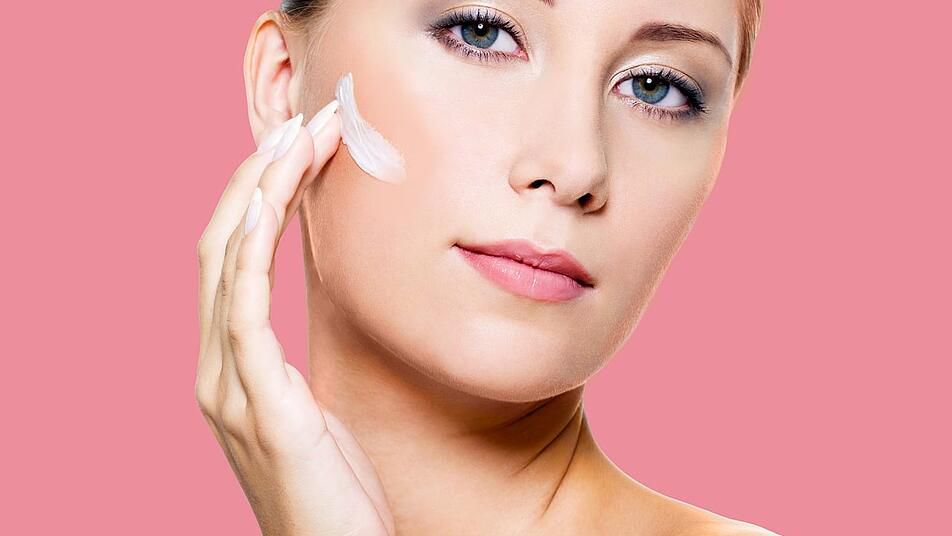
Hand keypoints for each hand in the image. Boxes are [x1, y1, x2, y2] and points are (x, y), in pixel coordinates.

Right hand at [194, 107, 394, 535]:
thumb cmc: (339, 494)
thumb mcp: (320, 417)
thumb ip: (302, 368)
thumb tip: (335, 315)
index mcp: (233, 368)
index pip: (232, 260)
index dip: (259, 198)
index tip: (300, 149)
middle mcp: (218, 370)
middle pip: (221, 247)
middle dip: (258, 178)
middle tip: (304, 123)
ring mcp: (229, 389)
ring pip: (226, 264)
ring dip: (260, 194)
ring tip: (298, 139)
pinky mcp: (261, 409)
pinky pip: (244, 312)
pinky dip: (253, 248)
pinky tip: (276, 201)